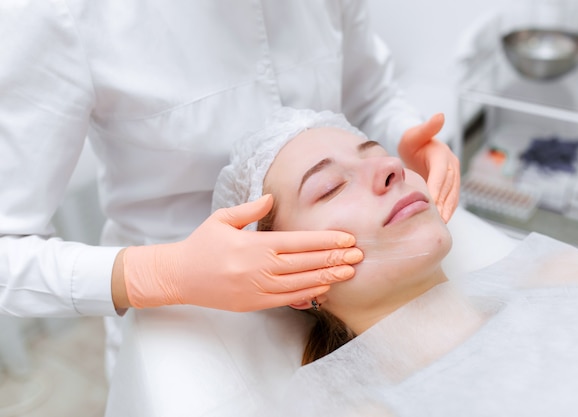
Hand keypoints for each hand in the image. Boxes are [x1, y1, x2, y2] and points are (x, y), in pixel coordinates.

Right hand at [119, 195, 362, 311]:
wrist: (179, 276)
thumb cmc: (201, 245)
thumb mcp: (222, 219)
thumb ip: (249, 210)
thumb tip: (270, 198)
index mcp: (256, 244)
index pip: (300, 242)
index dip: (326, 241)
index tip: (347, 238)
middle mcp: (260, 267)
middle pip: (306, 262)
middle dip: (335, 258)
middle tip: (359, 255)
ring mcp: (258, 288)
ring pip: (302, 283)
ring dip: (328, 277)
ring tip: (349, 272)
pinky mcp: (254, 303)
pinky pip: (287, 300)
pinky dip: (308, 294)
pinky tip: (324, 288)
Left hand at [397, 113, 459, 222]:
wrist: (416, 148)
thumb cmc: (412, 141)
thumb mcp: (414, 134)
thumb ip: (426, 128)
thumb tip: (440, 115)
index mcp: (442, 154)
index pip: (441, 173)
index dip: (437, 188)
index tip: (432, 202)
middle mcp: (451, 165)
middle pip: (449, 187)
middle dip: (443, 203)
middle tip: (436, 219)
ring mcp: (452, 176)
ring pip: (452, 195)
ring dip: (447, 210)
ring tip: (441, 224)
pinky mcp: (450, 185)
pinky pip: (451, 199)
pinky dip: (447, 210)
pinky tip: (441, 221)